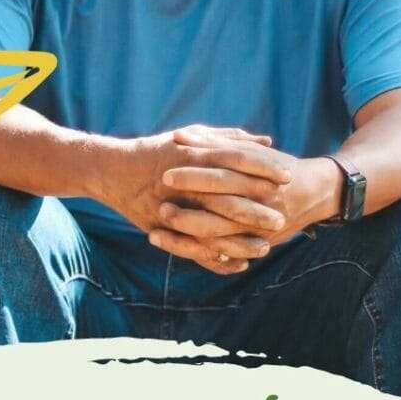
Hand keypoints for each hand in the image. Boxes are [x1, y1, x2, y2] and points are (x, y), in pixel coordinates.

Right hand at [95, 127, 291, 246]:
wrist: (112, 171)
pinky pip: (195, 248)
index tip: (287, 177)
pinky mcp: (164, 228)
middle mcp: (187, 182)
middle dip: (257, 211)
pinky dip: (217, 258)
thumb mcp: (192, 136)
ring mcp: (174, 206)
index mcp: (195, 156)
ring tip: (265, 248)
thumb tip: (267, 142)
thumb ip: (229, 138)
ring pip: (215, 229)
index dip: (264, 170)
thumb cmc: (157, 150)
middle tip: (282, 219)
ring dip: (241, 241)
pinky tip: (237, 264)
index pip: (238, 162)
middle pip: (230, 199)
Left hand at [147, 125, 341, 273]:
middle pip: (221, 210)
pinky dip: (201, 256)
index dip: (194, 176)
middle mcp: (260, 205)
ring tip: (157, 234)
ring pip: (220, 239)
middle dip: (188, 211)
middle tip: (160, 207)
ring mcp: (259, 229)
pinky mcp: (257, 245)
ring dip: (186, 239)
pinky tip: (177, 251)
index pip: (223, 175)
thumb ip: (214, 143)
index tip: (166, 175)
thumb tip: (180, 135)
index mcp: (257, 177)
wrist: (316, 193)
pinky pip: (227, 257)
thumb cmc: (275, 166)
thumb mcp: (250, 152)